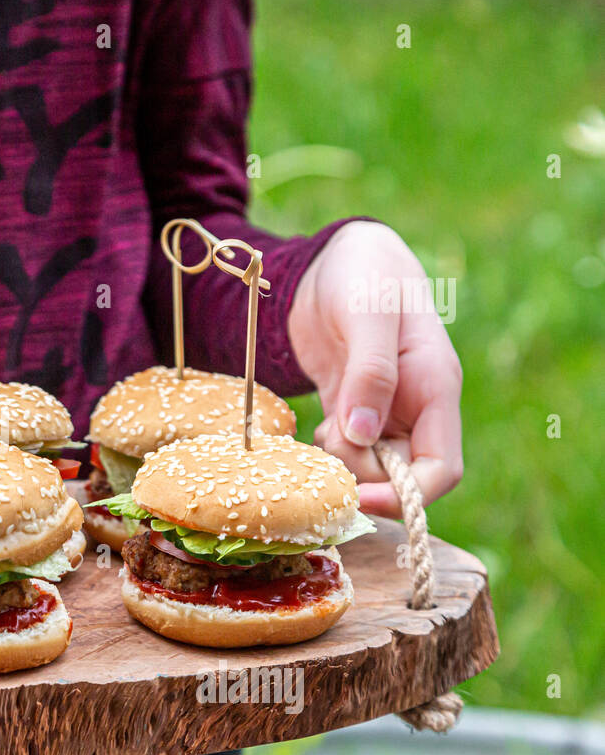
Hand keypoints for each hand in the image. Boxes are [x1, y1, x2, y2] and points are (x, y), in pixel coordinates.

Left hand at [288, 221, 462, 516]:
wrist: (335, 256)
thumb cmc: (364, 273)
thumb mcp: (369, 315)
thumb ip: (371, 374)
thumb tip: (364, 436)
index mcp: (435, 388)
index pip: (440, 468)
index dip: (406, 495)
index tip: (361, 498)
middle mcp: (414, 407)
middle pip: (400, 477)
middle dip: (363, 477)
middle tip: (326, 449)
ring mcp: (383, 410)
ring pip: (369, 466)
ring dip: (341, 464)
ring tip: (320, 431)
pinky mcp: (351, 408)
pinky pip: (346, 450)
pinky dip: (328, 453)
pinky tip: (314, 430)